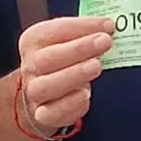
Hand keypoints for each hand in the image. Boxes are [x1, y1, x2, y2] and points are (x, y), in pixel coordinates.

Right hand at [14, 14, 115, 137]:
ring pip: (46, 86)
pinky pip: (52, 113)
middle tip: (105, 41)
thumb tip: (110, 26)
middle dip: (78, 49)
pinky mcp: (42, 115)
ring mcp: (34, 92)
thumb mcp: (69, 42)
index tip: (108, 24)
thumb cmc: (62, 62)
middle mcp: (30, 66)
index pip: (54, 30)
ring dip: (73, 75)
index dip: (81, 26)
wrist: (43, 95)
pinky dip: (69, 105)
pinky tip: (85, 95)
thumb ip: (85, 33)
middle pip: (46, 58)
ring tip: (96, 66)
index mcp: (33, 41)